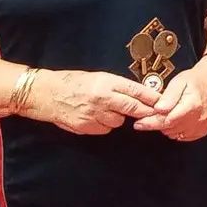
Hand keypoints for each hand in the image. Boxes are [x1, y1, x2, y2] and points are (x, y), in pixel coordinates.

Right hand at [23, 69, 160, 134]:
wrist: (45, 94)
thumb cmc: (70, 82)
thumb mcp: (96, 77)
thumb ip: (115, 86)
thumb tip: (137, 93)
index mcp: (105, 82)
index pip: (135, 90)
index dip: (151, 97)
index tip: (161, 101)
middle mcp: (102, 98)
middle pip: (133, 108)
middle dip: (144, 112)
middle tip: (152, 113)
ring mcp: (94, 114)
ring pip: (119, 121)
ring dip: (118, 117)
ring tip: (105, 109)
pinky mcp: (87, 127)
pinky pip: (105, 129)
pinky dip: (104, 125)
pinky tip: (94, 116)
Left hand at [132, 60, 206, 140]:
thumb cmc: (194, 80)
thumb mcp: (178, 81)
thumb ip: (168, 96)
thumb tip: (158, 108)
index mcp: (192, 105)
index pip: (167, 120)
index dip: (151, 122)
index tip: (139, 123)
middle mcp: (198, 118)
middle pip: (169, 128)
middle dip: (157, 122)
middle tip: (152, 114)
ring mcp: (200, 126)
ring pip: (174, 134)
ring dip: (166, 126)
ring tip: (167, 113)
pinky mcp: (201, 131)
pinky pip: (182, 136)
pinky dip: (176, 130)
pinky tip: (176, 119)